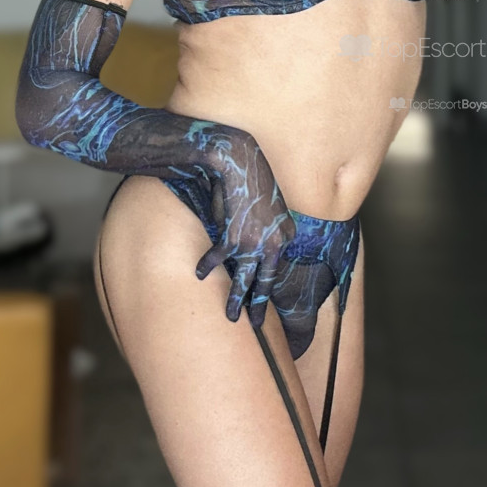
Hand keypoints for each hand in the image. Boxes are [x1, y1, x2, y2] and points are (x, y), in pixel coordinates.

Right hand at [192, 131, 295, 326]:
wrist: (239, 162)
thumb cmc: (250, 181)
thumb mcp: (266, 207)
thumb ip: (263, 230)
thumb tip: (251, 249)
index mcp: (286, 235)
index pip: (277, 268)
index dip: (268, 285)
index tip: (264, 299)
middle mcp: (275, 242)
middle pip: (266, 282)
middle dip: (258, 305)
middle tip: (256, 324)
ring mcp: (255, 243)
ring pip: (245, 280)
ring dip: (235, 300)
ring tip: (230, 317)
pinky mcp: (234, 238)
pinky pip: (219, 259)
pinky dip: (207, 266)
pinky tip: (200, 272)